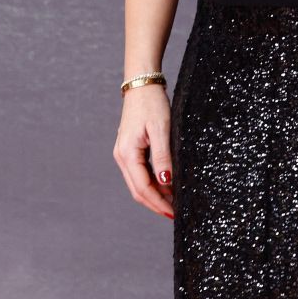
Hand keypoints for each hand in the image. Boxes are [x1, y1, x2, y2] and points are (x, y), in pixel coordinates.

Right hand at [113, 82, 174, 218]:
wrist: (142, 85)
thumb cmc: (152, 103)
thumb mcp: (161, 129)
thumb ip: (163, 156)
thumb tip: (166, 182)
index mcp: (127, 154)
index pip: (143, 188)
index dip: (158, 203)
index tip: (174, 213)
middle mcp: (122, 157)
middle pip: (139, 190)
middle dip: (156, 204)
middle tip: (175, 214)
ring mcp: (125, 153)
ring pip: (139, 183)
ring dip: (155, 194)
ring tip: (174, 202)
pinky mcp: (130, 149)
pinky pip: (141, 172)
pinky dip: (153, 182)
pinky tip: (167, 185)